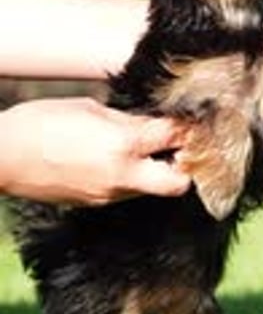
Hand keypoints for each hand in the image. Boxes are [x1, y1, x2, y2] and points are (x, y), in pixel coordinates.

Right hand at [0, 98, 190, 205]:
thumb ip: (128, 120)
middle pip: (179, 183)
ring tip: (144, 150)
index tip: (193, 123)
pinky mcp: (95, 204)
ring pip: (152, 190)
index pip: (176, 138)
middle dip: (185, 166)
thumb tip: (154, 123)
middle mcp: (123, 175)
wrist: (3, 158)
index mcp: (124, 144)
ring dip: (156, 172)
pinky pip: (126, 192)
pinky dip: (131, 177)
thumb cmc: (41, 123)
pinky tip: (116, 160)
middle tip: (178, 148)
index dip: (190, 129)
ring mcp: (109, 195)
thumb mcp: (89, 109)